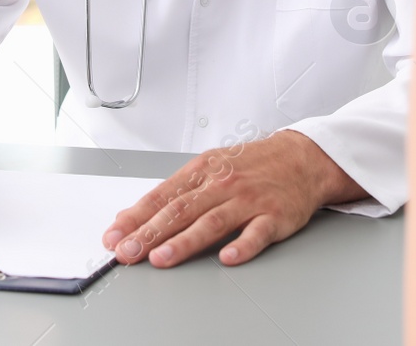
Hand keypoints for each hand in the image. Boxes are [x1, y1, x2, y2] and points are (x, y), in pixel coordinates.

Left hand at [102, 130, 366, 267]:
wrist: (301, 157)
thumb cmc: (251, 165)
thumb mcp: (209, 168)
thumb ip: (174, 193)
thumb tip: (133, 216)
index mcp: (203, 171)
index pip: (162, 197)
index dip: (136, 217)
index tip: (114, 235)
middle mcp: (223, 184)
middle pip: (181, 210)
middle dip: (150, 233)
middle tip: (128, 252)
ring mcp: (248, 200)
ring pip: (212, 222)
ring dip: (185, 241)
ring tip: (162, 257)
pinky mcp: (274, 216)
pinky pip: (256, 233)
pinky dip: (242, 246)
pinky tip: (227, 258)